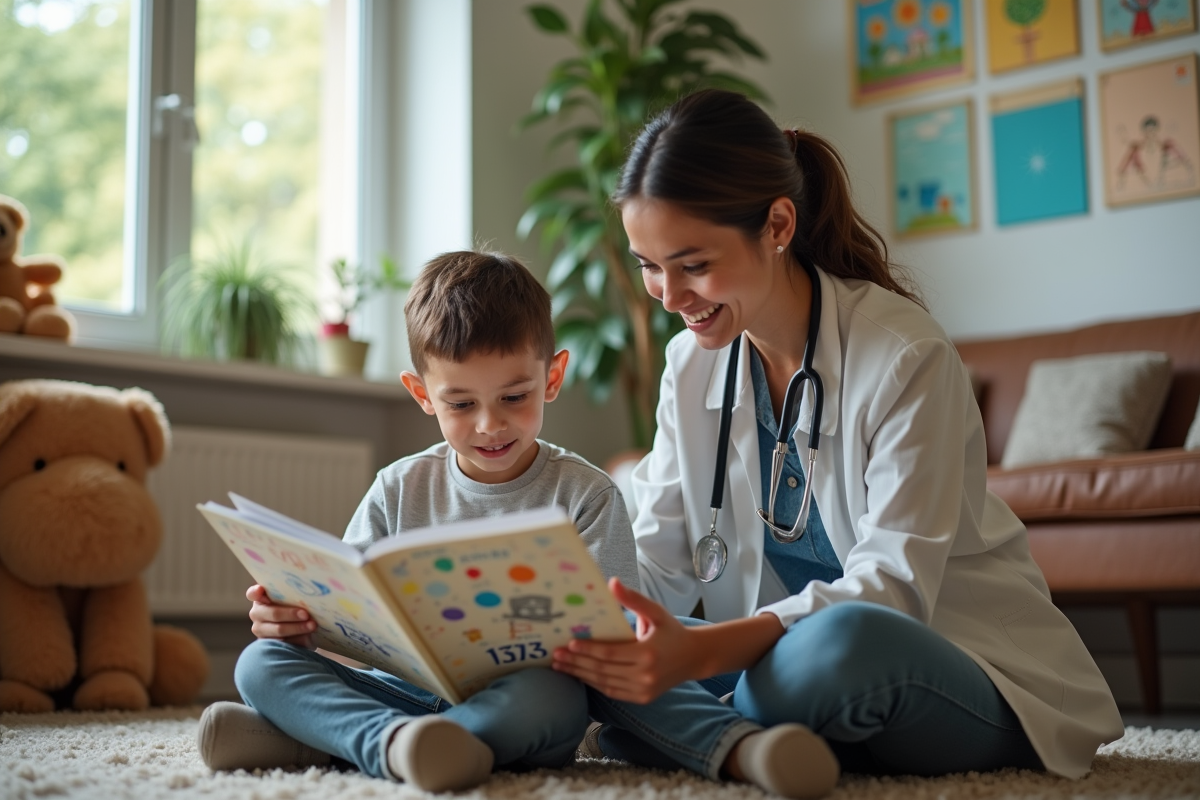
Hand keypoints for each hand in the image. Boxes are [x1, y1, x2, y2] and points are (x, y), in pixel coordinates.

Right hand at [247, 584, 315, 647]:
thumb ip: (292, 594)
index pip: (253, 593)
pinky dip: (298, 639)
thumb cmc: (295, 606)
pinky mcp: (269, 645)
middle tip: (306, 614)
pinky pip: (284, 642)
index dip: (256, 592)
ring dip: (297, 628)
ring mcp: (261, 630)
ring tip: (312, 625)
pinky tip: (308, 637)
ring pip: (279, 630)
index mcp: (260, 598)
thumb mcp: (292, 598)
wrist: (300, 626)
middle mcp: (257, 614)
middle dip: (290, 614)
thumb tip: (306, 592)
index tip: (261, 590)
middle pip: (273, 613)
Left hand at [551, 577, 704, 702]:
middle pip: (603, 670)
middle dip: (577, 663)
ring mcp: (643, 690)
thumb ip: (633, 599)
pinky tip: (580, 675)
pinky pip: (613, 691)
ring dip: (581, 675)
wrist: (695, 657)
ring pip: (605, 684)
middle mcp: (645, 676)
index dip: (588, 650)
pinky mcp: (642, 698)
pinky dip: (595, 684)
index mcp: (648, 653)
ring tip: (561, 667)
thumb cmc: (673, 631)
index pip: (610, 654)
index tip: (568, 644)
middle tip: (555, 656)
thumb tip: (611, 583)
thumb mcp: (656, 612)